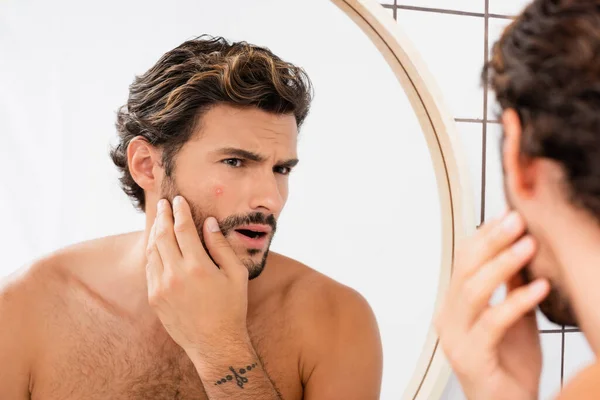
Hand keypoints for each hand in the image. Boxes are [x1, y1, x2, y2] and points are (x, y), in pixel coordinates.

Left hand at [145, 196, 250, 355]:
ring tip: (160, 220)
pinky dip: (152, 252)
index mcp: (198, 267)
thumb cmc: (231, 307)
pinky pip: (150, 268)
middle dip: (163, 216)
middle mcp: (175, 275)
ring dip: (155, 233)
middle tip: (163, 204)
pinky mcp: (155, 298)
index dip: (180, 211)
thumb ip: (221, 246)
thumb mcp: (236, 274)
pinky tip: (157, 245)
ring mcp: (161, 287)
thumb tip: (208, 223)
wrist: (214, 343)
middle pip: (163, 236)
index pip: (183, 229)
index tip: (178, 200)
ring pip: (152, 251)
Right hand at [435, 212, 549, 399]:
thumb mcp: (514, 315)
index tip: (507, 214)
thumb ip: (512, 285)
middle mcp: (448, 317)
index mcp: (454, 305)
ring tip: (529, 246)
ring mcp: (455, 337)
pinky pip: (492, 322)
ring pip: (473, 291)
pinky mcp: (470, 356)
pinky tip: (540, 287)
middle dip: (491, 241)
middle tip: (516, 221)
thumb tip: (521, 245)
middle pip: (464, 269)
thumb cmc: (508, 366)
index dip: (484, 235)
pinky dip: (517, 301)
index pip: (462, 259)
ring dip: (502, 265)